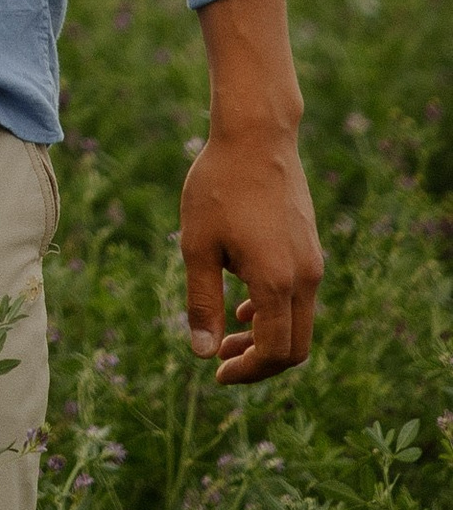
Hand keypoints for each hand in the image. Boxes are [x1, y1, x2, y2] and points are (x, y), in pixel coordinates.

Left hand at [182, 123, 323, 382]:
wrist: (256, 135)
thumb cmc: (218, 186)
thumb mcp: (197, 246)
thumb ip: (202, 302)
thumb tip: (203, 353)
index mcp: (277, 282)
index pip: (274, 352)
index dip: (247, 371)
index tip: (217, 374)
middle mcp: (304, 277)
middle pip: (294, 347)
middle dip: (259, 361)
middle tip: (221, 360)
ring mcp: (312, 261)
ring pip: (298, 322)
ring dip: (266, 337)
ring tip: (226, 334)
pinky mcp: (309, 246)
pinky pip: (299, 296)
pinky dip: (275, 311)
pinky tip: (243, 305)